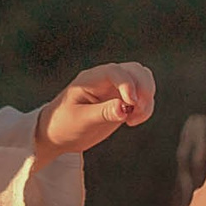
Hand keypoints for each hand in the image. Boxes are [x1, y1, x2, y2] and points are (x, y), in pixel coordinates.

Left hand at [34, 62, 156, 159]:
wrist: (58, 134)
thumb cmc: (64, 125)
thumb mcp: (81, 120)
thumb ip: (103, 112)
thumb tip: (124, 107)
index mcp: (91, 79)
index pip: (115, 71)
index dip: (127, 84)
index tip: (131, 104)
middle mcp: (106, 79)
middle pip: (136, 70)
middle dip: (143, 89)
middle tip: (136, 112)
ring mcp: (116, 89)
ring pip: (143, 80)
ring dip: (147, 98)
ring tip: (134, 118)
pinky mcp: (123, 101)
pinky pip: (143, 97)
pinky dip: (145, 108)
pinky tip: (132, 121)